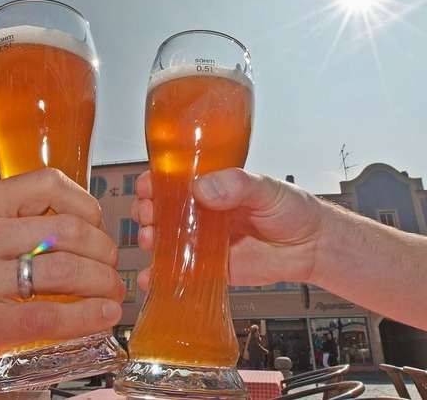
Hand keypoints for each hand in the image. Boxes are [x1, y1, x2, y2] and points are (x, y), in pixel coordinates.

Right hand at [131, 168, 323, 287]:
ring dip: (149, 240)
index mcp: (212, 187)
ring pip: (166, 240)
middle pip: (161, 210)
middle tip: (148, 215)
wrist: (312, 247)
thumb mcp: (266, 188)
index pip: (173, 181)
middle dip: (146, 212)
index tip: (147, 186)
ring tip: (150, 240)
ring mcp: (204, 241)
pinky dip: (161, 276)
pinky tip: (152, 277)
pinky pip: (181, 271)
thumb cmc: (292, 210)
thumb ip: (237, 185)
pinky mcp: (211, 268)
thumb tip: (206, 187)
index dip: (154, 183)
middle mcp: (202, 213)